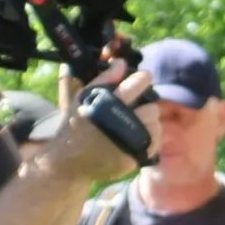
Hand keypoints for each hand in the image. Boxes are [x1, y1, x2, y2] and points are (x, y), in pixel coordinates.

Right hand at [43, 68, 156, 182]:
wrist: (68, 161)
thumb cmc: (75, 125)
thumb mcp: (82, 98)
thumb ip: (104, 79)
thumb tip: (122, 63)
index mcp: (109, 104)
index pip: (138, 84)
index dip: (144, 78)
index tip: (144, 78)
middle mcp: (122, 123)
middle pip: (152, 107)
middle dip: (145, 105)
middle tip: (137, 108)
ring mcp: (128, 143)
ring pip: (155, 126)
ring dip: (148, 123)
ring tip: (137, 123)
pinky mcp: (132, 159)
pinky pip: (153, 145)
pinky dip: (149, 140)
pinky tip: (138, 137)